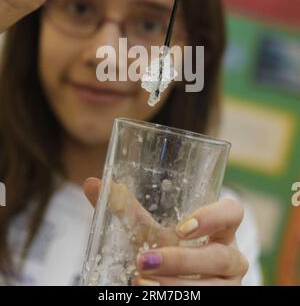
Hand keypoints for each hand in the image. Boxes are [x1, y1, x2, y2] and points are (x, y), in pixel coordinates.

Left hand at [84, 178, 248, 285]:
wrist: (173, 282)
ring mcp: (229, 285)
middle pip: (220, 256)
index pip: (233, 212)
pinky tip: (148, 294)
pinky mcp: (223, 301)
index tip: (181, 227)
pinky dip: (176, 299)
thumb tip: (91, 183)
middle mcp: (230, 256)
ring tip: (140, 282)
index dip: (214, 217)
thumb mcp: (150, 231)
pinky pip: (208, 303)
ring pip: (215, 288)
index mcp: (220, 229)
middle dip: (182, 261)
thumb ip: (126, 209)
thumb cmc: (168, 249)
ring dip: (177, 286)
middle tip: (145, 259)